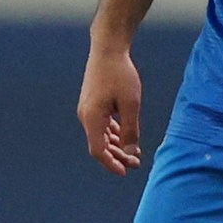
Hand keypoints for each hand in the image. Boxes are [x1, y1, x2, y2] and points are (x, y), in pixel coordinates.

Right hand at [78, 45, 143, 175]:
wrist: (108, 49)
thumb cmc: (121, 74)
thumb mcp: (131, 103)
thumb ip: (130, 129)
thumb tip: (131, 152)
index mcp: (92, 118)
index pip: (98, 150)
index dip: (111, 163)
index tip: (124, 172)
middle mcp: (86, 116)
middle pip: (100, 145)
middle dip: (117, 156)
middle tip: (135, 163)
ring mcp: (88, 109)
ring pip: (101, 135)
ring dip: (116, 145)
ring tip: (134, 153)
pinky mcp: (93, 103)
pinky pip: (102, 124)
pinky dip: (113, 133)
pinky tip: (125, 136)